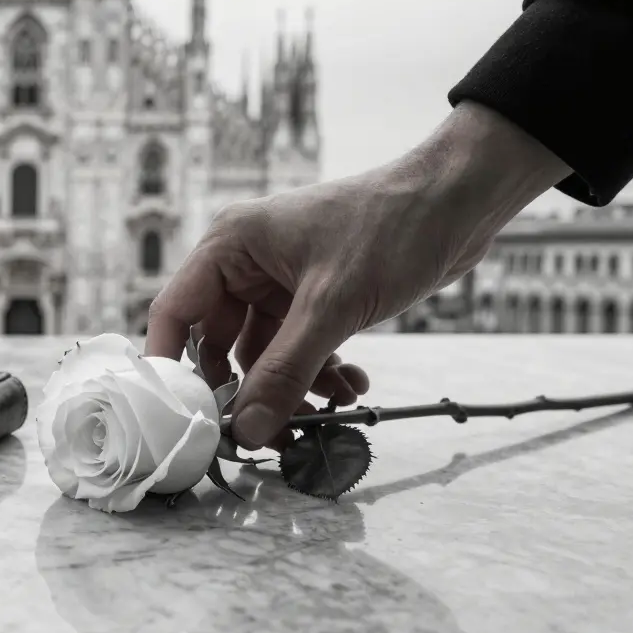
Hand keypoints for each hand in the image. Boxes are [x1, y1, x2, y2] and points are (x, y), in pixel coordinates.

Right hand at [147, 101, 570, 449]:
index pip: (174, 312)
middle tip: (262, 432)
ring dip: (291, 386)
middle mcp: (247, 264)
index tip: (182, 417)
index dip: (170, 366)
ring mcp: (281, 283)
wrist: (461, 200)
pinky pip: (299, 350)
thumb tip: (248, 429)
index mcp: (231, 245)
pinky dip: (320, 373)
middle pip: (217, 343)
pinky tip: (351, 386)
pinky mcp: (315, 298)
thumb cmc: (393, 223)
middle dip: (244, 389)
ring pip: (263, 354)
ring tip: (328, 409)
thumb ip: (285, 371)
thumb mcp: (332, 305)